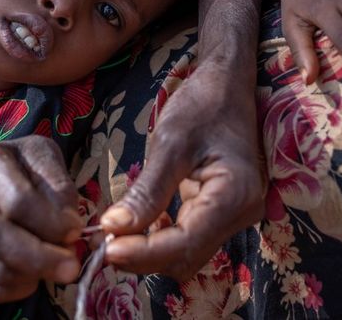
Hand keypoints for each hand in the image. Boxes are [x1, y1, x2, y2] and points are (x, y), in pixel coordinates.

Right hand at [0, 136, 82, 300]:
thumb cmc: (10, 166)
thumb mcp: (39, 156)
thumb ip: (59, 185)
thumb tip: (70, 227)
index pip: (17, 200)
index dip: (52, 222)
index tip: (75, 229)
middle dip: (40, 258)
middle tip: (71, 266)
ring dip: (33, 275)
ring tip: (55, 267)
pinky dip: (19, 288)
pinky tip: (33, 275)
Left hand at [99, 67, 264, 280]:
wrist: (227, 83)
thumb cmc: (202, 104)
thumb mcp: (170, 143)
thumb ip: (146, 191)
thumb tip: (113, 229)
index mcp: (234, 196)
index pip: (185, 245)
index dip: (143, 254)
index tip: (105, 250)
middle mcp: (240, 214)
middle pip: (186, 257)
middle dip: (143, 256)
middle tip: (101, 243)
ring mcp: (232, 215)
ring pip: (185, 253)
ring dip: (147, 251)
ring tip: (111, 235)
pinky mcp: (219, 212)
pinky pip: (186, 238)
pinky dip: (158, 238)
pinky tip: (134, 223)